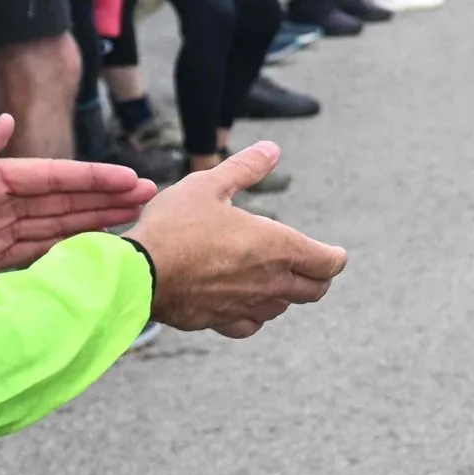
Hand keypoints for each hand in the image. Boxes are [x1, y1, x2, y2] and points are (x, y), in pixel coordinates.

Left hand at [0, 117, 158, 294]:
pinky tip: (92, 247)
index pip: (52, 176)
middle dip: (105, 197)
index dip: (93, 177)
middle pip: (63, 200)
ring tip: (133, 218)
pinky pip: (35, 253)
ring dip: (93, 221)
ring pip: (56, 225)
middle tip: (149, 196)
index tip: (130, 178)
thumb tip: (8, 122)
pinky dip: (65, 250)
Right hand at [124, 145, 351, 336]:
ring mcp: (245, 305)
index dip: (335, 257)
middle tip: (311, 265)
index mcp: (278, 248)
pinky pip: (249, 325)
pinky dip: (254, 315)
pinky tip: (244, 303)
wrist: (138, 273)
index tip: (334, 252)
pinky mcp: (219, 321)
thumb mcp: (209, 185)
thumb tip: (272, 149)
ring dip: (285, 295)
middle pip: (314, 291)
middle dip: (317, 277)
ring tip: (274, 279)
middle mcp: (270, 282)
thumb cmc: (175, 226)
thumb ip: (245, 168)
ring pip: (282, 308)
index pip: (329, 263)